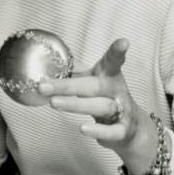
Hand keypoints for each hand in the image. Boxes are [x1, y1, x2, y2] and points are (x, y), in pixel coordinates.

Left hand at [38, 39, 157, 174]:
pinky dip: (97, 130)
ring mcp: (122, 111)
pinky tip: (82, 128)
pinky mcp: (122, 131)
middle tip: (43, 86)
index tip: (123, 42)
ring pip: (101, 106)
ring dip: (75, 105)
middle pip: (94, 86)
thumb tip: (49, 63)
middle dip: (67, 86)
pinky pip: (111, 131)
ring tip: (53, 102)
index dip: (117, 51)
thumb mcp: (91, 81)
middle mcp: (117, 91)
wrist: (130, 128)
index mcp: (109, 75)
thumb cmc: (103, 97)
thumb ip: (74, 73)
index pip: (113, 61)